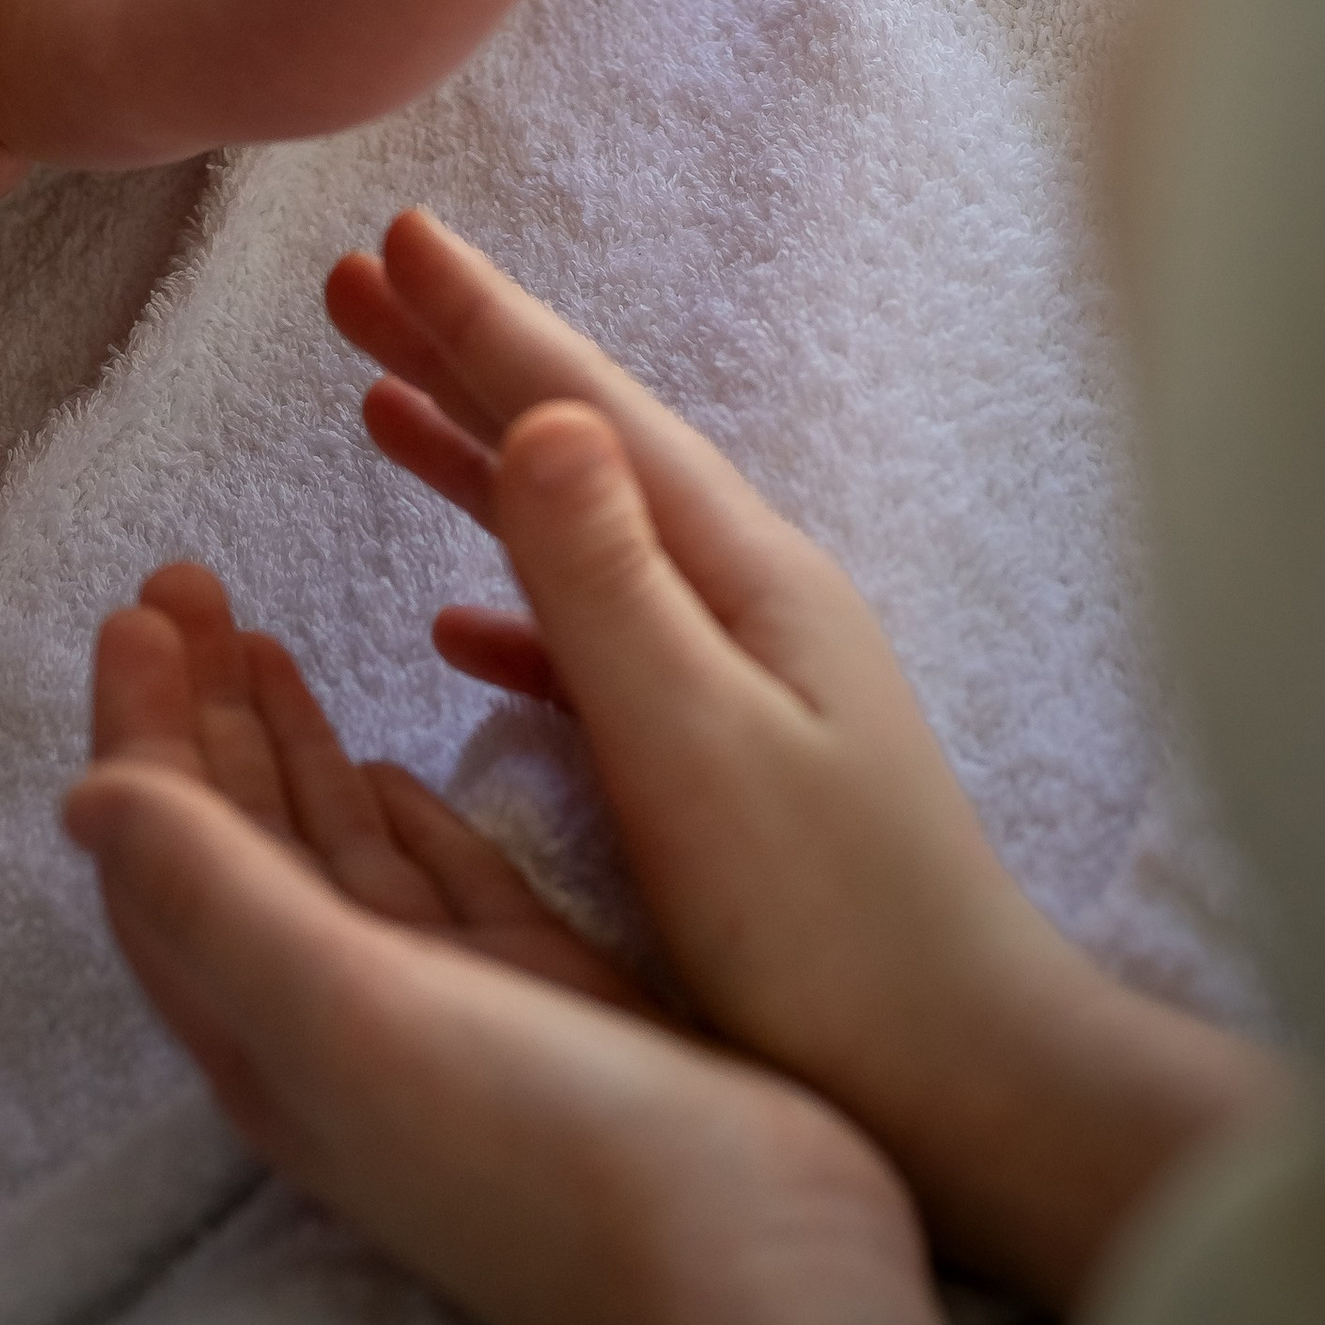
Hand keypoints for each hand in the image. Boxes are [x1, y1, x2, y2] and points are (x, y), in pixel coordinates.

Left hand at [66, 589, 1021, 1324]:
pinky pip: (432, 885)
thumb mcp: (347, 1014)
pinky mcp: (535, 1000)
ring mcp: (439, 1010)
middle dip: (198, 711)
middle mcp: (337, 1016)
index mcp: (270, 1030)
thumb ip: (217, 897)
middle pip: (234, 837)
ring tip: (252, 632)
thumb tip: (81, 798)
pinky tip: (376, 759)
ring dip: (285, 743)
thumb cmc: (532, 1148)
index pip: (165, 852)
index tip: (138, 609)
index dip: (139, 730)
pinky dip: (393, 813)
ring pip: (328, 849)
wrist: (743, 1274)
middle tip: (184, 577)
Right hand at [333, 209, 1286, 1306]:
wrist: (974, 1091)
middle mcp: (745, 601)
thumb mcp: (698, 743)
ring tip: (378, 408)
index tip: (391, 233)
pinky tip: (457, 623)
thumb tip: (544, 413)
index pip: (589, 411)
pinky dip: (517, 607)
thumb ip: (608, 584)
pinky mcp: (727, 764)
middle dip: (463, 361)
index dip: (484, 323)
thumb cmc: (831, 933)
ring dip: (478, 465)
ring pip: (580, 536)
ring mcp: (743, 679)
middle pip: (580, 449)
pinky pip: (595, 645)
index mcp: (742, 575)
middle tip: (350, 289)